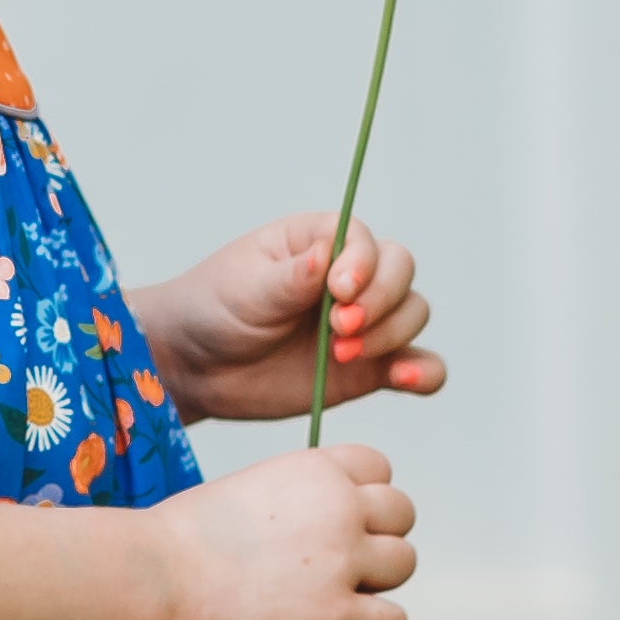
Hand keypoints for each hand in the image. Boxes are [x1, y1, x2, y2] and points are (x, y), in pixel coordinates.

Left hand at [131, 213, 439, 424]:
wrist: (196, 367)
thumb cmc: (213, 309)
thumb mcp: (244, 287)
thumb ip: (290, 276)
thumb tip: (327, 255)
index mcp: (319, 242)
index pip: (365, 239)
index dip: (363, 263)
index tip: (338, 290)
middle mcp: (349, 278)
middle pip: (401, 272)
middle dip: (380, 300)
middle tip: (339, 328)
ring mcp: (363, 323)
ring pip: (413, 314)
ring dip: (392, 334)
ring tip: (342, 353)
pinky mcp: (368, 368)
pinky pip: (417, 366)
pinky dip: (423, 373)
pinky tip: (405, 380)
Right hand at [159, 437, 416, 619]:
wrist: (156, 577)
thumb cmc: (186, 537)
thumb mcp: (254, 487)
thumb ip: (303, 498)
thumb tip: (330, 525)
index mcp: (317, 468)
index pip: (381, 469)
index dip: (361, 497)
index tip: (331, 520)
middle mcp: (340, 506)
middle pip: (402, 514)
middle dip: (375, 537)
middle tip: (332, 563)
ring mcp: (342, 561)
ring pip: (404, 564)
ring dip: (375, 581)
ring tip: (327, 593)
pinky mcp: (336, 616)